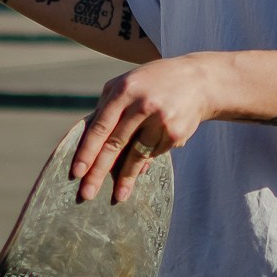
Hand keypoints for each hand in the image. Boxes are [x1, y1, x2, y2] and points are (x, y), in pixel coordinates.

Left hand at [72, 58, 216, 202]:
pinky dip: (147, 160)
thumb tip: (93, 144)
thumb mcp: (128, 83)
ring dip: (126, 178)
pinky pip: (155, 153)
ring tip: (118, 197)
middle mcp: (142, 104)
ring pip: (137, 155)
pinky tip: (143, 166)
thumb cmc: (153, 84)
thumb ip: (107, 107)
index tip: (77, 172)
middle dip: (99, 171)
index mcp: (125, 90)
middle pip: (115, 144)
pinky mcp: (176, 132)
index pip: (101, 126)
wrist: (199, 80)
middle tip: (86, 193)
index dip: (87, 151)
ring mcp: (161, 119)